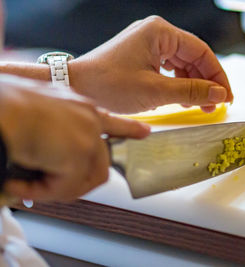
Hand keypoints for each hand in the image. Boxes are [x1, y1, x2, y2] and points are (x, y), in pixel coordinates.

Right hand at [0, 75, 149, 200]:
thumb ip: (55, 133)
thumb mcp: (38, 112)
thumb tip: (48, 158)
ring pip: (85, 180)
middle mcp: (89, 119)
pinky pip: (64, 188)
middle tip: (47, 186)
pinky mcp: (78, 154)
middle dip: (74, 181)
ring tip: (27, 183)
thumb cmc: (6, 106)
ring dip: (56, 188)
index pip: (113, 121)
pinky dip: (40, 192)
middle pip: (100, 164)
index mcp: (80, 107)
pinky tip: (19, 183)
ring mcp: (87, 136)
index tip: (144, 132)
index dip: (129, 129)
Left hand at [69, 16, 232, 113]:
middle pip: (193, 57)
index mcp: (160, 32)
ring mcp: (147, 44)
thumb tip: (219, 93)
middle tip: (215, 105)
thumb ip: (192, 92)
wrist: (76, 89)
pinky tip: (183, 100)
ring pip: (182, 64)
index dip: (218, 75)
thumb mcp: (156, 91)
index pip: (201, 51)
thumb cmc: (108, 86)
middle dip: (205, 82)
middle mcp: (155, 33)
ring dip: (193, 85)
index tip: (226, 95)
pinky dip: (178, 84)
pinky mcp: (141, 56)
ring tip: (201, 106)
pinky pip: (169, 69)